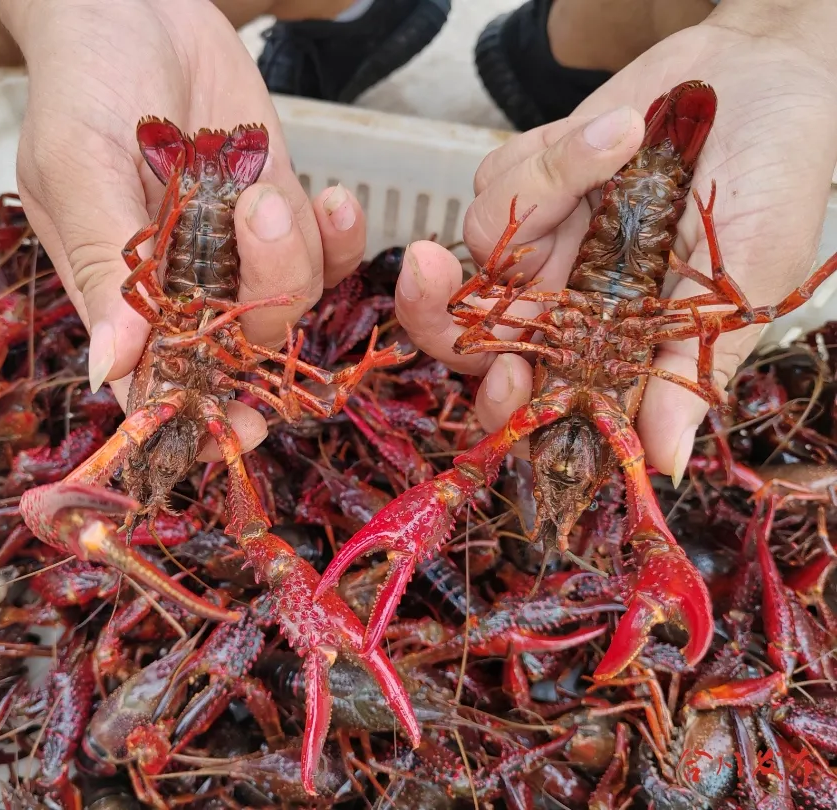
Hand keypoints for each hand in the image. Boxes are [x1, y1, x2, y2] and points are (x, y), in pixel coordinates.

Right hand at [0, 0, 366, 459]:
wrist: (136, 8)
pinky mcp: (281, 214)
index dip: (200, 414)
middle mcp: (181, 287)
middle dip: (262, 315)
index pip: (156, 381)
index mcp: (116, 294)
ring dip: (289, 252)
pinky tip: (335, 196)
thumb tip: (111, 368)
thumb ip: (100, 259)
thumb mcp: (76, 161)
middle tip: (256, 225)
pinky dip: (338, 234)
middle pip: (237, 351)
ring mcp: (235, 253)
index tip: (242, 426)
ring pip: (288, 302)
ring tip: (256, 186)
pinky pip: (326, 256)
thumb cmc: (85, 78)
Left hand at [396, 10, 836, 480]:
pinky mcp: (530, 182)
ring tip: (624, 146)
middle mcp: (566, 302)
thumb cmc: (777, 181)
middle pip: (465, 338)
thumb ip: (693, 366)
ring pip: (476, 249)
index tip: (507, 374)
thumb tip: (664, 464)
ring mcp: (543, 242)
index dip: (504, 405)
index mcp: (613, 344)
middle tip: (427, 271)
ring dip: (535, 195)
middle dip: (434, 313)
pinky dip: (543, 154)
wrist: (768, 78)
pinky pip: (494, 182)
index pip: (536, 402)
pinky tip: (616, 133)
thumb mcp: (745, 280)